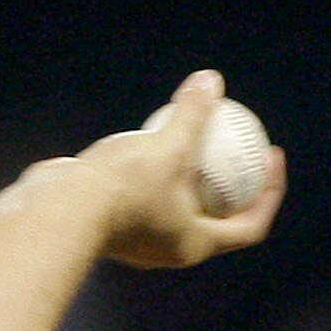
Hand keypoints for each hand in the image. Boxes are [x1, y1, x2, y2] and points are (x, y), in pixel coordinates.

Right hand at [76, 69, 288, 269]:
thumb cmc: (122, 186)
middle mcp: (173, 250)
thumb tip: (212, 80)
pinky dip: (159, 174)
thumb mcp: (167, 145)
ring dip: (194, 178)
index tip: (271, 157)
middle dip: (236, 186)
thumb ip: (193, 116)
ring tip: (197, 138)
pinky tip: (154, 139)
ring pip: (180, 207)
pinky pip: (149, 197)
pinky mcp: (118, 226)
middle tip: (243, 148)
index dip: (269, 193)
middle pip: (219, 219)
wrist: (60, 210)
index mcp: (196, 244)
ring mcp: (144, 242)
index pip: (249, 226)